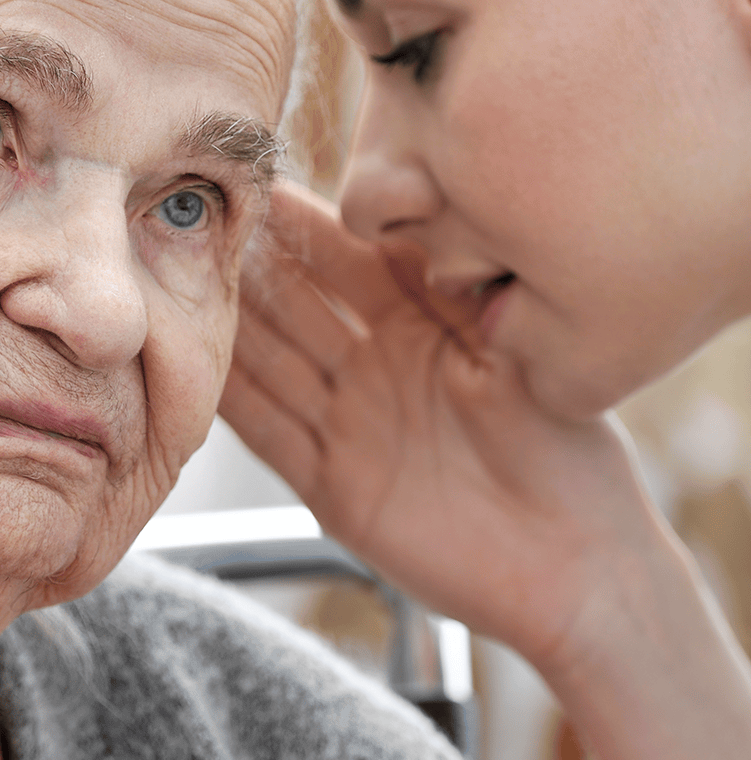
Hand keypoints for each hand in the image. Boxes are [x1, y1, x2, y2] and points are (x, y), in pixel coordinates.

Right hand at [223, 182, 648, 661]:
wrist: (579, 571)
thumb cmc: (571, 455)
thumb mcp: (512, 354)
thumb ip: (451, 291)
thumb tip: (404, 214)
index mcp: (419, 327)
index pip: (347, 261)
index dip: (304, 226)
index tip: (259, 187)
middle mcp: (375, 369)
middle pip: (297, 307)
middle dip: (250, 265)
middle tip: (196, 222)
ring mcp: (351, 427)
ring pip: (272, 364)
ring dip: (230, 327)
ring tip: (179, 281)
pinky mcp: (334, 488)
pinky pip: (270, 435)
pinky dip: (231, 405)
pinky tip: (194, 369)